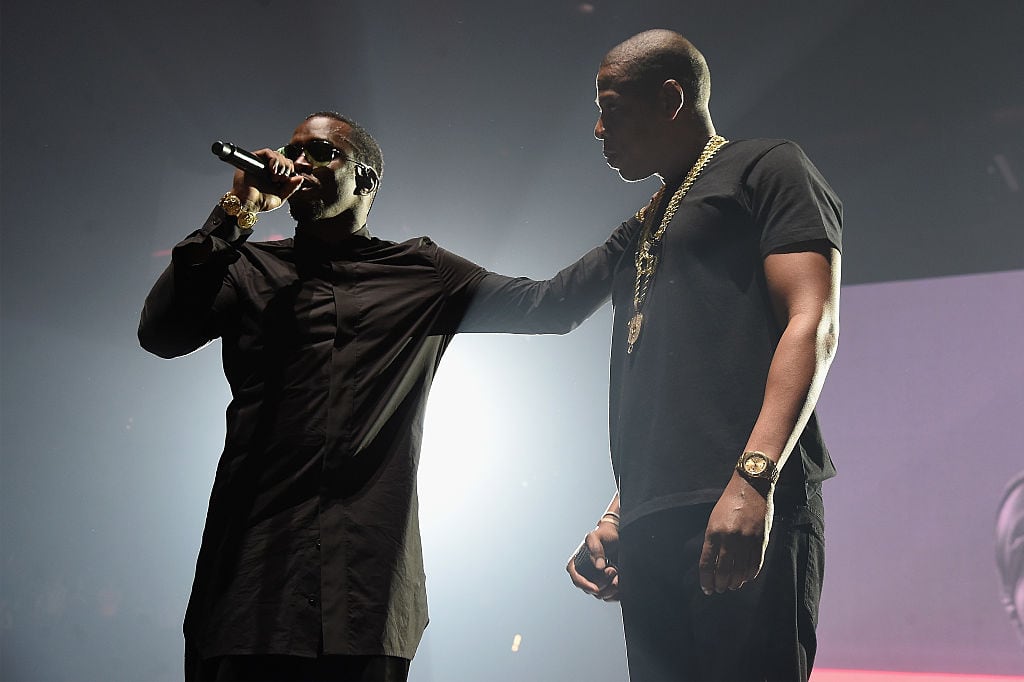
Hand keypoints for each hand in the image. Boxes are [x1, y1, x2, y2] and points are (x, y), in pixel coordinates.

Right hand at [230, 148, 304, 211]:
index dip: (291, 169)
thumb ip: (291, 188)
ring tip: (276, 177)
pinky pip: (267, 152)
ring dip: (281, 164)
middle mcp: (268, 168)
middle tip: (282, 179)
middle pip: (284, 158)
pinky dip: (273, 159)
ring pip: (277, 154)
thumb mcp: (281, 197)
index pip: (287, 165)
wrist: (247, 204)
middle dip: (287, 167)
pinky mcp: (253, 159)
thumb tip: (300, 177)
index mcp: (276, 176)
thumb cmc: (260, 203)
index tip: (288, 179)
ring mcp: (261, 163)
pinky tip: (272, 170)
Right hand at [567, 521, 619, 600]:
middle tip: (612, 569)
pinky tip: (620, 580)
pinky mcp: (607, 585)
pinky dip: (617, 592)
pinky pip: (610, 596)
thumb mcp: (595, 536)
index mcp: (577, 564)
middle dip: (603, 582)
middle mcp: (586, 574)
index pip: (577, 580)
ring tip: (617, 572)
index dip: (585, 586)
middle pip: (591, 589)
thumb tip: (598, 566)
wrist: (618, 536)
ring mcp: (597, 580)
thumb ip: (595, 548)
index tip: (596, 588)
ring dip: (611, 587)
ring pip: (601, 595)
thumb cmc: (604, 534)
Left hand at [698, 473, 773, 594]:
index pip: (707, 564)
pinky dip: (750, 574)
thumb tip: (712, 565)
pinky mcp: (761, 540)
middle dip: (720, 584)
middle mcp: (730, 538)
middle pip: (724, 571)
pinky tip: (745, 578)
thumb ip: (713, 541)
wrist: (751, 487)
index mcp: (714, 532)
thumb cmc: (729, 503)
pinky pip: (755, 564)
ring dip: (735, 582)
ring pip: (740, 571)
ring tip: (731, 586)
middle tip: (719, 589)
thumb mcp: (714, 520)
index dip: (706, 580)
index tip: (706, 588)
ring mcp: (747, 540)